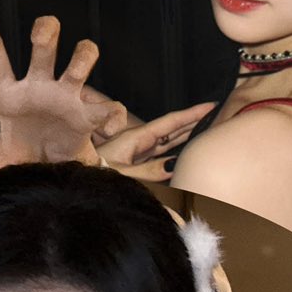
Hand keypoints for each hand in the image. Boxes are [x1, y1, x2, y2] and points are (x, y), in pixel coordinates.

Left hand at [0, 16, 127, 173]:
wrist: (52, 168)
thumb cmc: (25, 149)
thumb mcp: (3, 157)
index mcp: (12, 92)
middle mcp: (41, 86)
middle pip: (46, 41)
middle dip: (46, 31)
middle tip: (41, 39)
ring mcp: (69, 97)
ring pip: (83, 57)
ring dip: (83, 57)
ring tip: (76, 74)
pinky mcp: (90, 117)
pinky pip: (111, 109)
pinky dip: (114, 116)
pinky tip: (107, 130)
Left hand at [94, 101, 215, 182]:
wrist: (75, 186)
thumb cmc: (91, 176)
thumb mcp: (122, 174)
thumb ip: (148, 172)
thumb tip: (174, 165)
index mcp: (134, 139)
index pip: (169, 123)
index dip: (191, 114)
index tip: (211, 105)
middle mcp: (136, 144)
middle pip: (171, 130)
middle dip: (193, 123)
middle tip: (216, 117)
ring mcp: (134, 155)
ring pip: (166, 145)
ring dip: (184, 139)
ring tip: (205, 133)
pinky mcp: (131, 167)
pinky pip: (157, 159)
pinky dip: (172, 156)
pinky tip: (181, 159)